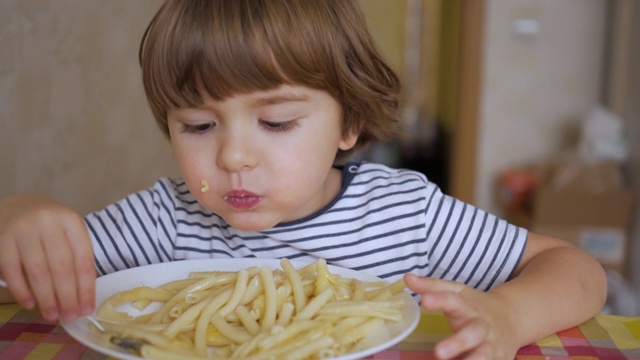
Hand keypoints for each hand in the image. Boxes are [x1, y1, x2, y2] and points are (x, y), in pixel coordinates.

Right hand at [0, 194, 94, 321]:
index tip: (87, 309)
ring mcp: (23, 230)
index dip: (86, 287)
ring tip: (52, 315)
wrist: (17, 207)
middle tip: (70, 317)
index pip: (83, 258)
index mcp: (70, 221)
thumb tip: (81, 299)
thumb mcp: (68, 233)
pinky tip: (30, 304)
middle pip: (61, 267)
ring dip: (46, 298)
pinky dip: (22, 290)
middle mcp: (48, 223)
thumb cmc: (49, 227)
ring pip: (38, 271)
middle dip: (67, 296)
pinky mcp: (2, 240)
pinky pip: (12, 271)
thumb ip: (75, 258)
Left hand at [404, 273, 519, 359]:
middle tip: (438, 352)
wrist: (512, 317)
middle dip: (457, 343)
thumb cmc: (474, 306)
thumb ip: (431, 286)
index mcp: (468, 307)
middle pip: (472, 333)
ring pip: (484, 355)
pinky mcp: (499, 359)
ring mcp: (491, 345)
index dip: (439, 300)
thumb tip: (407, 278)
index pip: (453, 300)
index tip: (424, 301)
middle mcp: (481, 326)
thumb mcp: (456, 292)